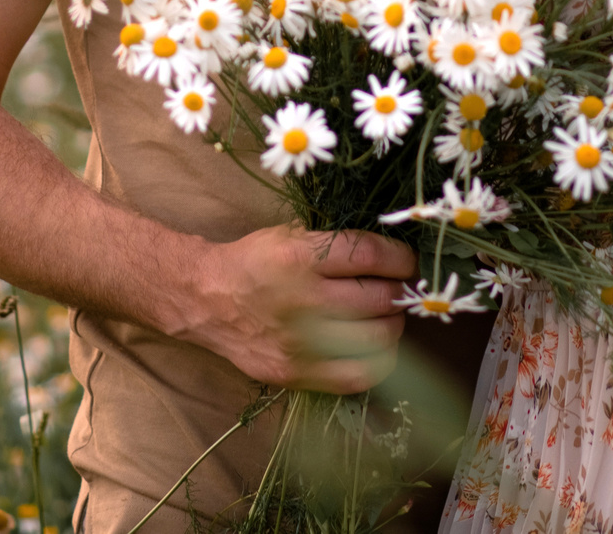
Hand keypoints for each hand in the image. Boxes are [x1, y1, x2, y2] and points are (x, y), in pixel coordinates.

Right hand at [169, 225, 418, 395]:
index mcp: (299, 258)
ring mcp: (299, 343)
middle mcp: (300, 301)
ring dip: (392, 325)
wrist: (206, 299)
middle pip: (378, 299)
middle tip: (396, 289)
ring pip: (376, 338)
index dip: (399, 259)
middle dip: (397, 292)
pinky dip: (379, 360)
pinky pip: (358, 375)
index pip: (369, 257)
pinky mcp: (296, 373)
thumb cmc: (254, 262)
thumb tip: (390, 258)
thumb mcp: (291, 236)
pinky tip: (376, 346)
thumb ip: (336, 246)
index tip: (406, 262)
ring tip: (385, 316)